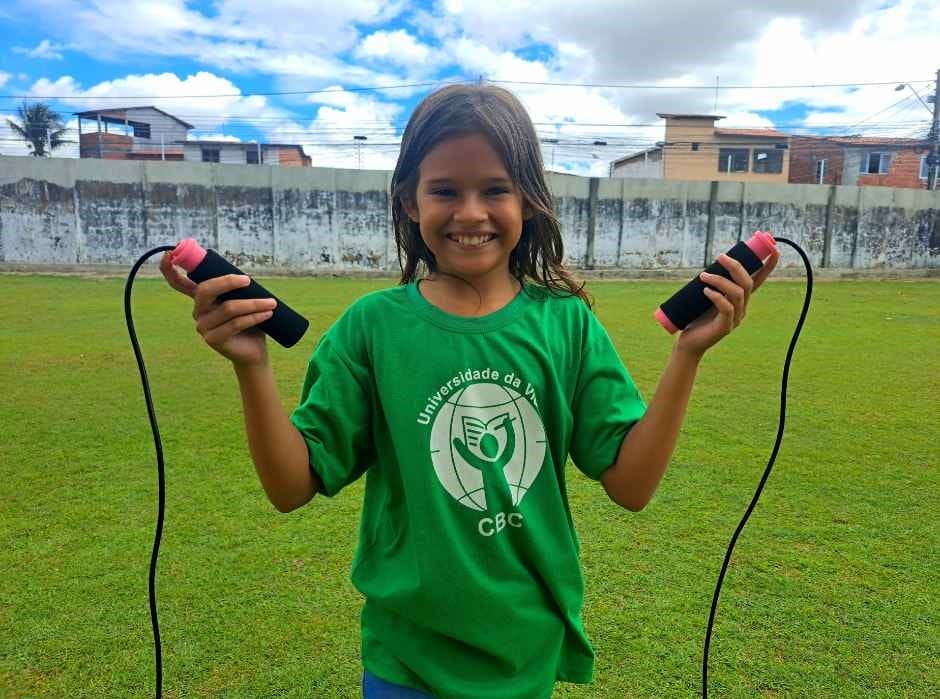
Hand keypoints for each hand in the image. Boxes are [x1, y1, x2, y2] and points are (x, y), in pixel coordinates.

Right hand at [159, 252, 276, 367]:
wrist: (254, 351)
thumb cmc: (249, 322)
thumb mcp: (243, 300)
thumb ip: (237, 288)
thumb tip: (245, 276)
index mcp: (202, 299)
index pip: (179, 283)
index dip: (169, 269)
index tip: (168, 254)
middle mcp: (198, 311)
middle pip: (205, 290)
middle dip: (228, 282)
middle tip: (248, 280)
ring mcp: (203, 327)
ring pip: (228, 308)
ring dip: (254, 303)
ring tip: (272, 303)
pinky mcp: (213, 340)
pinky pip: (235, 324)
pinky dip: (254, 317)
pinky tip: (267, 314)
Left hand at [674, 237, 779, 357]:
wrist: (689, 342)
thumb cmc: (696, 318)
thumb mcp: (705, 297)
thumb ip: (712, 285)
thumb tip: (709, 266)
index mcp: (740, 299)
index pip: (758, 280)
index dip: (768, 265)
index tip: (774, 248)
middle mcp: (742, 308)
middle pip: (747, 283)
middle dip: (736, 267)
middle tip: (721, 256)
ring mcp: (735, 319)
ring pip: (737, 294)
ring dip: (720, 281)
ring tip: (703, 276)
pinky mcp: (725, 327)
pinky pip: (726, 308)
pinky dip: (716, 297)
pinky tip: (705, 291)